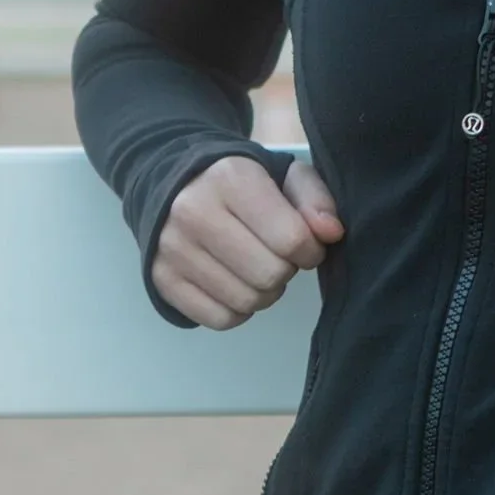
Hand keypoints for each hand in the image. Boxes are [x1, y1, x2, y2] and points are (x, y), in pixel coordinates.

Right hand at [155, 153, 341, 330]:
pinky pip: (219, 318)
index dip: (310, 250)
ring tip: (257, 269)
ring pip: (246, 301)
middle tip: (278, 258)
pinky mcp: (162, 279)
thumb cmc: (241, 184)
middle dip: (285, 271)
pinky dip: (237, 310)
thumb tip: (332, 233)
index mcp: (230, 179)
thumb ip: (315, 199)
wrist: (175, 187)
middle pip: (269, 274)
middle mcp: (194, 212)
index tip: (305, 245)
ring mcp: (173, 249)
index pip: (290, 238)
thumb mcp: (283, 175)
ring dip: (264, 293)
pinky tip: (235, 284)